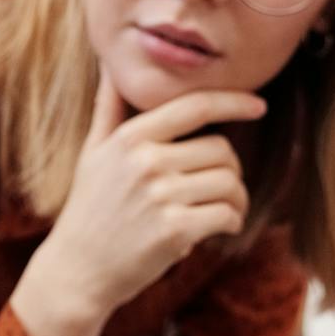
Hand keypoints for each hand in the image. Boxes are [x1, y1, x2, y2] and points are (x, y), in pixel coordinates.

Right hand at [11, 76, 264, 335]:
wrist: (75, 272)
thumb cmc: (88, 211)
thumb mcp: (92, 154)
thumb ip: (108, 108)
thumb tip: (110, 64)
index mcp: (130, 139)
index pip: (196, 106)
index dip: (234, 102)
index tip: (259, 105)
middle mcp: (146, 163)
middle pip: (221, 150)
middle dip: (229, 170)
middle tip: (219, 189)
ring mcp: (161, 197)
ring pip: (230, 183)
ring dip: (237, 200)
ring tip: (221, 211)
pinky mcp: (175, 232)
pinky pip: (227, 215)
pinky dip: (231, 223)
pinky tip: (217, 230)